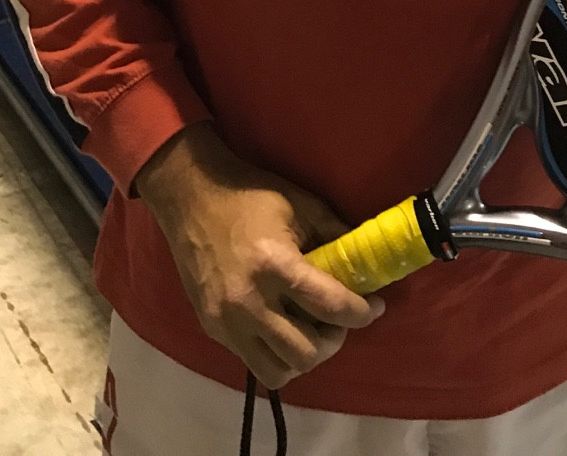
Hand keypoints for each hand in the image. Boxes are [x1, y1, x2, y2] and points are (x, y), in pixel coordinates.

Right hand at [134, 123, 382, 389]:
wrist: (191, 198)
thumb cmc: (251, 195)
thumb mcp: (302, 205)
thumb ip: (335, 235)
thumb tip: (366, 261)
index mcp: (275, 265)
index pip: (330, 306)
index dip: (361, 313)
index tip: (375, 307)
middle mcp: (249, 302)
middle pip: (307, 352)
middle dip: (334, 339)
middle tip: (339, 318)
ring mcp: (227, 321)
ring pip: (278, 371)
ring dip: (303, 356)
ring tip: (311, 329)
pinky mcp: (212, 329)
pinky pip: (252, 362)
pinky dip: (276, 354)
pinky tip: (283, 327)